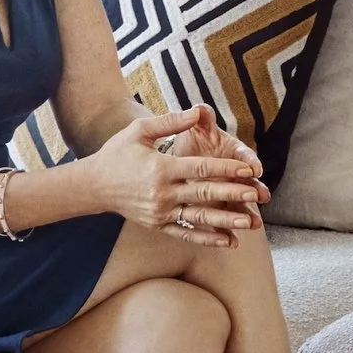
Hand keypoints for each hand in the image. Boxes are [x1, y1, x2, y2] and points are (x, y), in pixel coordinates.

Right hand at [91, 106, 267, 244]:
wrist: (94, 185)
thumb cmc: (118, 153)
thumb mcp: (140, 131)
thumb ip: (171, 121)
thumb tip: (198, 111)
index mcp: (161, 168)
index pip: (201, 169)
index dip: (227, 169)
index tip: (249, 169)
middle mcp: (162, 193)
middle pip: (204, 194)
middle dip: (233, 194)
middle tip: (257, 194)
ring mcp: (160, 212)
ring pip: (199, 218)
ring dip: (226, 221)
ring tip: (250, 223)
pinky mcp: (157, 225)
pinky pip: (186, 234)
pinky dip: (207, 239)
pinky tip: (228, 241)